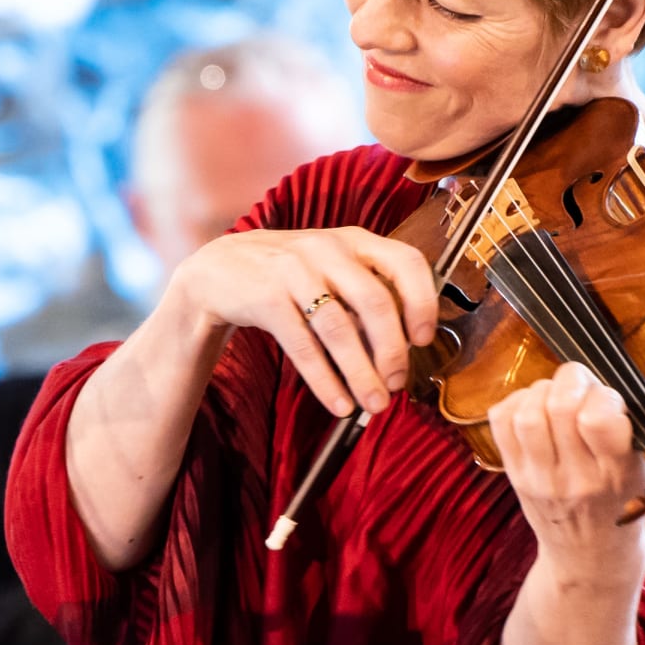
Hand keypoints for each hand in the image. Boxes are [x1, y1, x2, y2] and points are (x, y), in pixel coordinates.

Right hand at [165, 226, 438, 417]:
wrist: (220, 268)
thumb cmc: (290, 274)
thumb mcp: (332, 269)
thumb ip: (366, 297)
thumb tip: (403, 351)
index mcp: (355, 241)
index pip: (405, 261)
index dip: (421, 301)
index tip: (424, 339)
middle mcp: (328, 249)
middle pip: (374, 301)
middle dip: (391, 350)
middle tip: (397, 384)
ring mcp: (295, 270)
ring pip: (338, 327)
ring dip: (360, 372)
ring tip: (372, 404)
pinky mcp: (266, 297)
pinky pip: (303, 345)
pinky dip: (325, 380)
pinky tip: (338, 402)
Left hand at [486, 364, 644, 585]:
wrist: (590, 557)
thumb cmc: (628, 503)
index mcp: (617, 475)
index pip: (599, 421)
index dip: (605, 396)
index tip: (613, 401)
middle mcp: (575, 478)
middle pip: (560, 407)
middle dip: (575, 380)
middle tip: (586, 389)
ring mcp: (538, 478)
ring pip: (528, 413)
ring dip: (544, 390)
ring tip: (560, 397)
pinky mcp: (513, 474)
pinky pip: (502, 419)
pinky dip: (517, 401)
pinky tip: (539, 408)